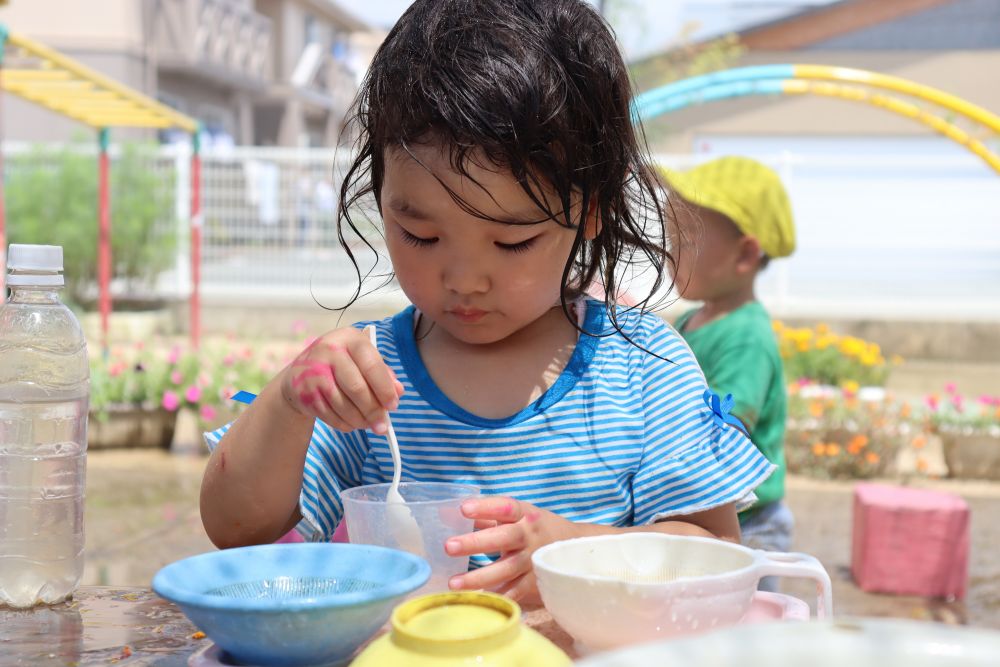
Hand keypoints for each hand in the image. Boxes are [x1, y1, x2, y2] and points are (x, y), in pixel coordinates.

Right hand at [279, 327, 403, 432]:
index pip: (372, 365)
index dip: (385, 389)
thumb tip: (398, 392)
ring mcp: (313, 371)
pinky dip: (344, 424)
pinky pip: (329, 415)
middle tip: (383, 426)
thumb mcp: (362, 360)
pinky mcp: (303, 392)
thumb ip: (383, 373)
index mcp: (350, 338)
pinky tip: (351, 423)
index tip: (393, 406)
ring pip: (342, 405)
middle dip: (373, 411)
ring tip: (368, 424)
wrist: (300, 372)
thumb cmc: (342, 365)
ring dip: (359, 420)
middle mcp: (329, 350)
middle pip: (357, 388)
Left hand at [444, 497, 578, 604]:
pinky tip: (477, 600)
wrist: (576, 549)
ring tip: (454, 583)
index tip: (463, 509)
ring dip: (480, 577)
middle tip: (449, 546)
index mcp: (525, 515)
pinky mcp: (536, 582)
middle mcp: (530, 536)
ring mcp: (534, 560)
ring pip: (506, 569)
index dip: (485, 508)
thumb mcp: (517, 517)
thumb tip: (447, 515)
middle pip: (504, 538)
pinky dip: (498, 596)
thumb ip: (485, 517)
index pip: (505, 507)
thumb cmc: (535, 529)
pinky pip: (515, 591)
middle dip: (475, 543)